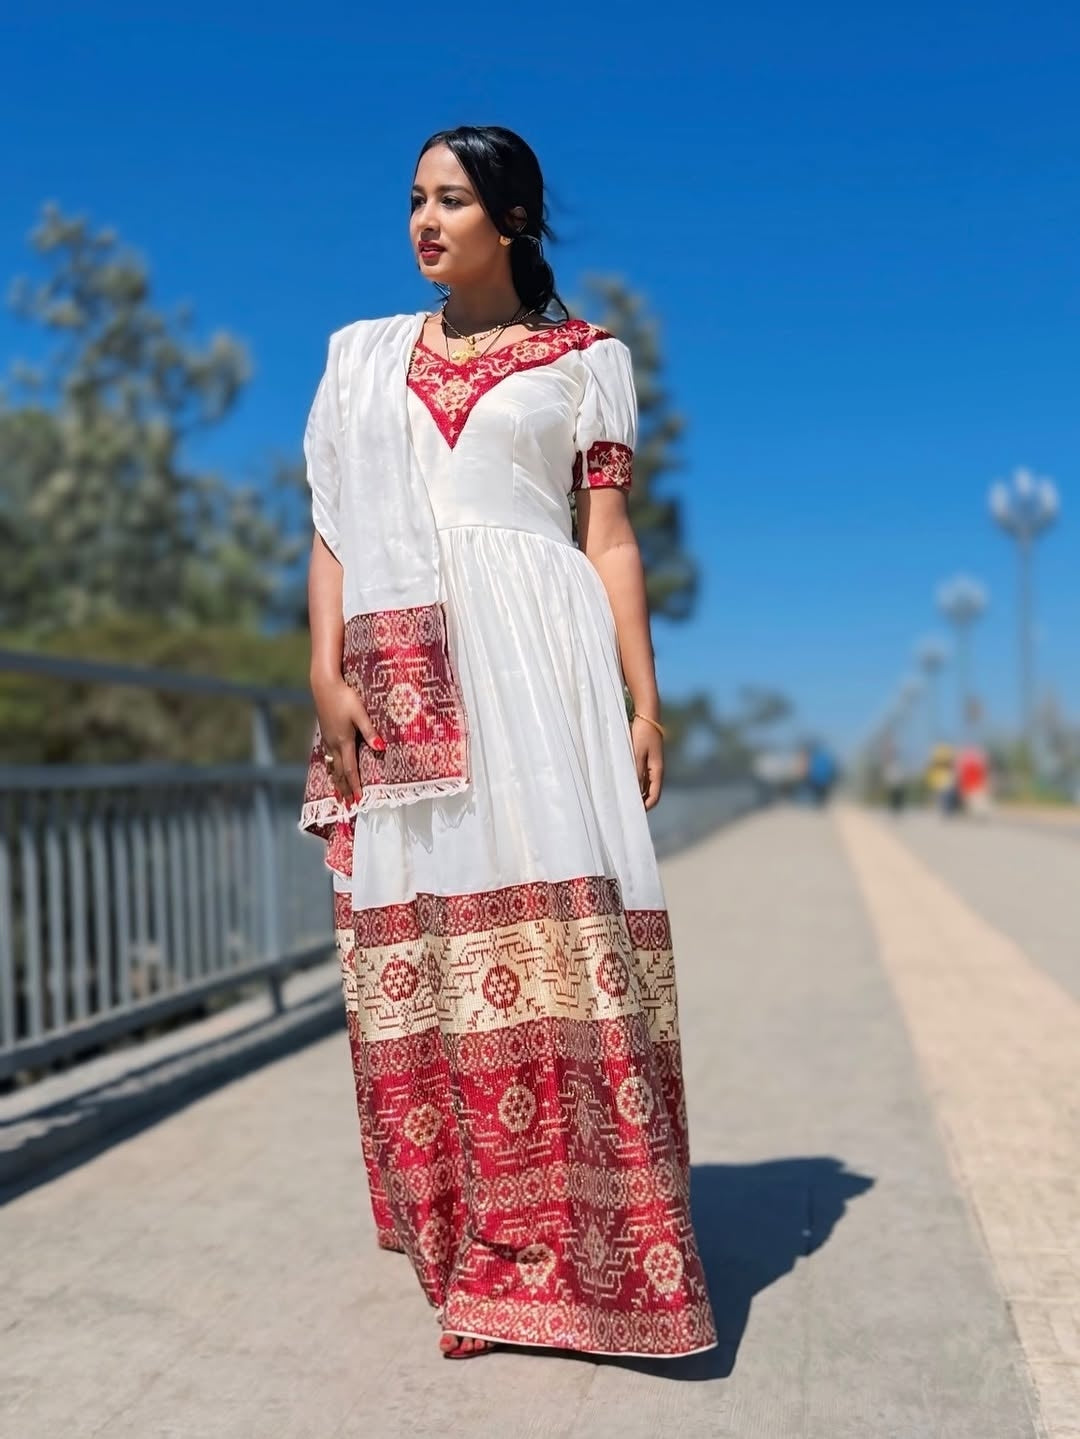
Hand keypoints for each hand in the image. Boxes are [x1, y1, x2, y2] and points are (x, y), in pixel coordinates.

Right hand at [312, 677, 384, 805]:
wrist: (324, 685)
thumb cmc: (344, 697)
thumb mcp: (360, 714)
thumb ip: (370, 731)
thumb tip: (381, 747)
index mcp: (344, 742)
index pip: (350, 770)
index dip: (355, 786)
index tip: (358, 801)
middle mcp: (333, 744)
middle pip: (339, 772)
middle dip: (344, 789)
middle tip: (347, 806)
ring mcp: (327, 739)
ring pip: (332, 766)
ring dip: (336, 781)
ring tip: (338, 794)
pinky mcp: (325, 733)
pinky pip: (328, 757)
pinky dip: (330, 768)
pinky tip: (331, 769)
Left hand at [631, 715, 663, 810]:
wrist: (648, 715)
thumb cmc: (643, 733)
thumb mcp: (637, 753)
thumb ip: (637, 772)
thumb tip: (636, 791)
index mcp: (658, 771)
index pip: (654, 796)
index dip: (646, 807)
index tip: (633, 813)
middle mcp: (657, 770)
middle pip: (651, 793)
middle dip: (641, 803)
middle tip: (626, 810)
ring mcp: (653, 765)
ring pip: (647, 786)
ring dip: (638, 794)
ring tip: (624, 799)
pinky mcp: (648, 759)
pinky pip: (643, 777)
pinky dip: (636, 783)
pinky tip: (626, 784)